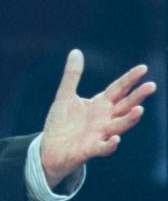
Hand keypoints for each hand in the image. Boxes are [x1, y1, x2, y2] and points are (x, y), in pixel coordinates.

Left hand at [39, 49, 155, 190]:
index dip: (130, 79)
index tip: (143, 68)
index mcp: (100, 105)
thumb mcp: (65, 96)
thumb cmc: (61, 124)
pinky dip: (109, 144)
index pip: (119, 89)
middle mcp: (104, 119)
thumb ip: (72, 76)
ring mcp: (99, 134)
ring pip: (119, 126)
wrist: (48, 149)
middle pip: (125, 106)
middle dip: (138, 97)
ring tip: (139, 110)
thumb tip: (76, 51)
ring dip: (129, 119)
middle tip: (151, 86)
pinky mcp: (89, 150)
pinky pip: (102, 148)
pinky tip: (116, 139)